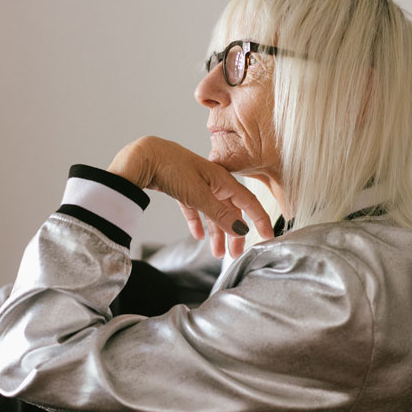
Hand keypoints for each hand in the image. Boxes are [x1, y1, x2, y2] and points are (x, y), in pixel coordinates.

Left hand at [108, 136, 273, 257]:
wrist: (142, 157)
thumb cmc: (171, 168)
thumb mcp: (198, 194)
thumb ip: (220, 213)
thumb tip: (241, 229)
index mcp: (223, 180)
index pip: (248, 202)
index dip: (260, 219)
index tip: (268, 236)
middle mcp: (213, 182)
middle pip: (230, 211)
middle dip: (234, 234)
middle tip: (235, 254)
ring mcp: (197, 186)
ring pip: (213, 213)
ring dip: (216, 233)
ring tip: (216, 253)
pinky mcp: (181, 189)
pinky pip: (195, 210)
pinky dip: (198, 223)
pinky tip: (198, 235)